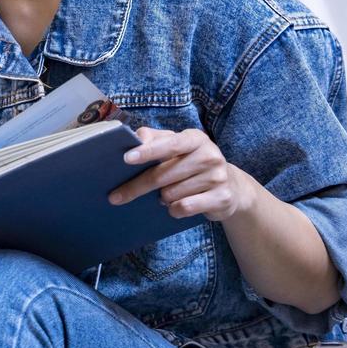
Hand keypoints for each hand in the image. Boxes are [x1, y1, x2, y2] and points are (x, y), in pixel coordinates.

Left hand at [107, 127, 255, 221]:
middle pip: (163, 175)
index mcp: (196, 138)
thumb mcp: (177, 147)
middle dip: (137, 186)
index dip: (148, 151)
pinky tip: (175, 206)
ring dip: (162, 198)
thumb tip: (137, 138)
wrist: (230, 186)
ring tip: (165, 195)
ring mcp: (217, 177)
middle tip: (116, 197)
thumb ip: (155, 139)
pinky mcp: (221, 198)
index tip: (127, 159)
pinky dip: (174, 210)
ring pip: (171, 194)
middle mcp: (210, 155)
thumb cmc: (193, 163)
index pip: (170, 143)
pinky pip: (184, 207)